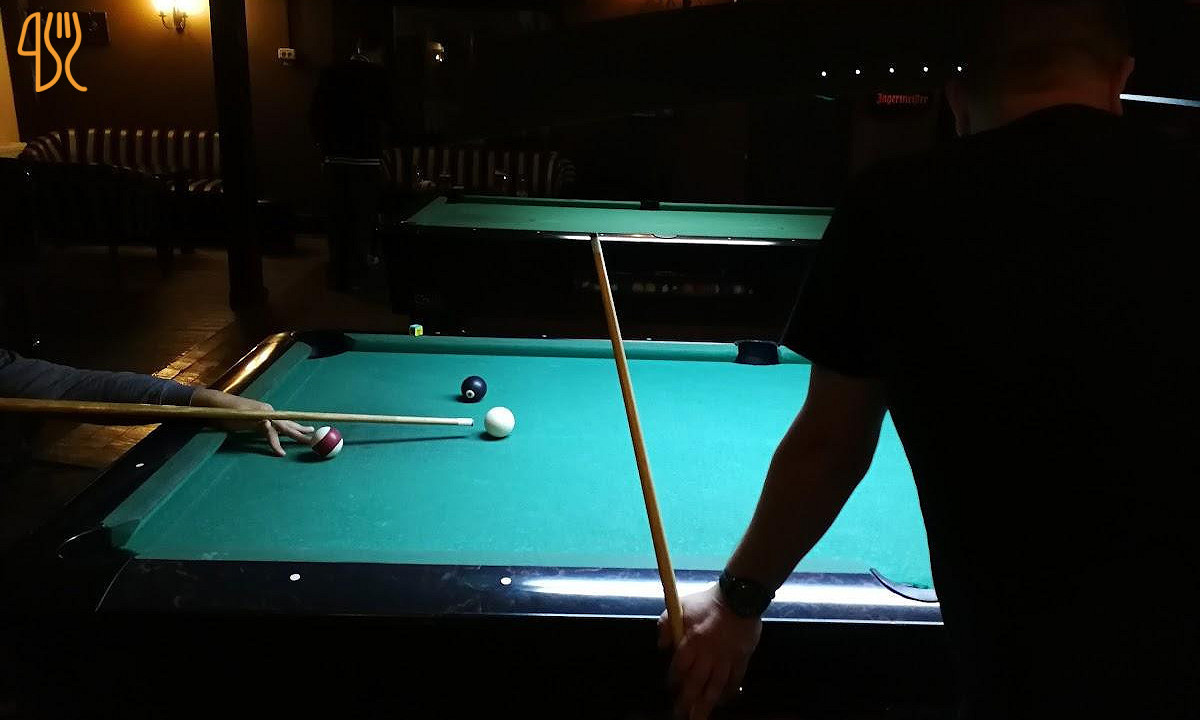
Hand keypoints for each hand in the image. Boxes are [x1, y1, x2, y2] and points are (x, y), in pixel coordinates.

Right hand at [191, 388, 313, 456]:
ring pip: (284, 427)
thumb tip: (268, 432)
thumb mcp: (249, 422)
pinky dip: (275, 444)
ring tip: (307, 442)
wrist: (217, 405)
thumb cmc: (231, 414)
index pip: (288, 420)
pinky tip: (280, 453)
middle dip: (304, 431)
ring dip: (296, 435)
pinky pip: (269, 434)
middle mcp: (269, 412)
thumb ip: (260, 427)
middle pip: (290, 423)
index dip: (300, 425)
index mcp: (269, 413)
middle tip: (317, 437)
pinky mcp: (256, 421)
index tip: (312, 430)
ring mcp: (264, 415)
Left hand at [659, 584, 761, 719]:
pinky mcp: (742, 658)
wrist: (739, 596)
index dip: (674, 681)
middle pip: (696, 683)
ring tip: (700, 717)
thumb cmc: (707, 600)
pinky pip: (735, 680)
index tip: (672, 689)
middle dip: (687, 702)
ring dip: (707, 704)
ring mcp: (726, 658)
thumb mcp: (681, 605)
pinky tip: (723, 701)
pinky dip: (729, 692)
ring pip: (715, 687)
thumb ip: (666, 624)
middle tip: (681, 715)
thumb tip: (662, 646)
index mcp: (691, 641)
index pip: (679, 668)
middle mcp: (708, 654)